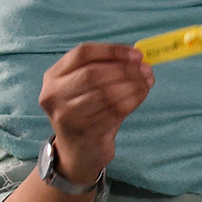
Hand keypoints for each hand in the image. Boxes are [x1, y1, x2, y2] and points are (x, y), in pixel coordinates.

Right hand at [37, 43, 153, 183]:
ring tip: (147, 82)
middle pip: (93, 73)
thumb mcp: (87, 88)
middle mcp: (54, 94)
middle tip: (146, 70)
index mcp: (53, 76)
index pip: (82, 53)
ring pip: (106, 92)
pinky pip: (115, 111)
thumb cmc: (87, 113)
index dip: (112, 50)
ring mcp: (67, 114)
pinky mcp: (84, 131)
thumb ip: (108, 70)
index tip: (137, 54)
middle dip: (125, 69)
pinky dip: (133, 100)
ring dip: (133, 85)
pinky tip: (142, 95)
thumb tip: (139, 60)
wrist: (78, 151)